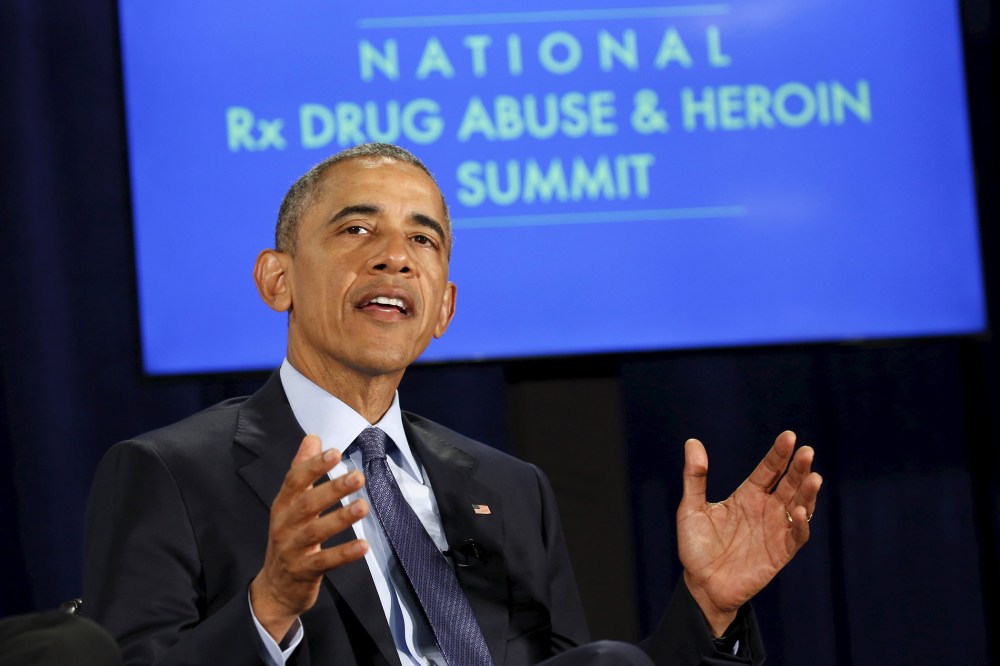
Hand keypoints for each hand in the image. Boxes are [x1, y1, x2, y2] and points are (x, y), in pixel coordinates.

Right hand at [250, 435, 369, 641]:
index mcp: (283, 505)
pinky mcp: (304, 571)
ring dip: (340, 518)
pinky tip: (364, 545)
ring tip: (363, 507)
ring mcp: (293, 549)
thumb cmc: (289, 537)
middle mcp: (285, 525)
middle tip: (358, 476)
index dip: (314, 466)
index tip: (334, 452)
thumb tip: (313, 437)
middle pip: (308, 504)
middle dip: (333, 489)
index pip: (295, 481)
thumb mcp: (291, 504)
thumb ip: (302, 470)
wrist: (275, 588)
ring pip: (316, 531)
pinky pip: (326, 561)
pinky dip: (345, 553)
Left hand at [677, 431, 821, 635]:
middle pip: (788, 483)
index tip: (788, 437)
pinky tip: (801, 511)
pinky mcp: (781, 553)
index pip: (768, 469)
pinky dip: (801, 524)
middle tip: (807, 451)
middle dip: (798, 468)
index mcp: (747, 495)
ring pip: (799, 506)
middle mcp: (765, 509)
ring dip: (808, 492)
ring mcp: (775, 530)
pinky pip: (796, 536)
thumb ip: (695, 477)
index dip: (778, 454)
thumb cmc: (695, 546)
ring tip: (814, 477)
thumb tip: (692, 442)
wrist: (701, 585)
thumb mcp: (691, 508)